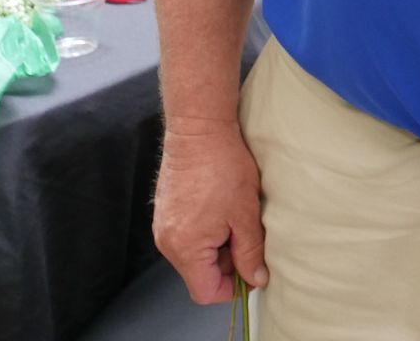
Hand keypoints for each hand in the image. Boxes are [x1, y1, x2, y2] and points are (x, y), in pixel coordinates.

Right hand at [154, 120, 268, 304]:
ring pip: (195, 254)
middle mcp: (167, 242)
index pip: (205, 291)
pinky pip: (187, 235)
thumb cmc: (223, 166)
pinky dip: (206, 231)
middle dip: (227, 263)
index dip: (232, 288)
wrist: (199, 128)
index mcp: (185, 248)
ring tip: (236, 217)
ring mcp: (163, 225)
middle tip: (249, 237)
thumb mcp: (245, 213)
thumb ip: (250, 252)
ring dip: (218, 245)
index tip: (252, 271)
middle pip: (199, 273)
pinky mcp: (165, 211)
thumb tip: (256, 279)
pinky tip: (222, 208)